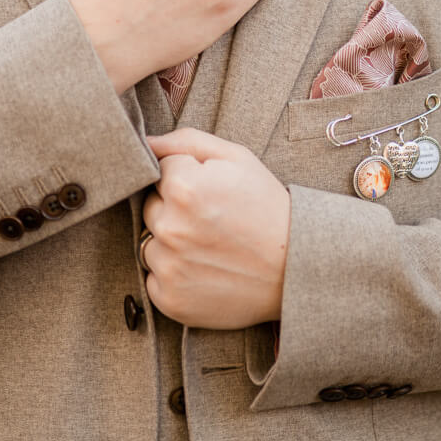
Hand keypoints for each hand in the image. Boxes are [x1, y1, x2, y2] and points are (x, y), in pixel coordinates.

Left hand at [140, 128, 289, 329]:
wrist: (297, 268)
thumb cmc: (266, 207)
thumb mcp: (237, 159)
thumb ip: (185, 142)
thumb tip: (143, 142)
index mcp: (184, 187)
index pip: (160, 171)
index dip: (187, 177)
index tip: (214, 193)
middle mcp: (170, 228)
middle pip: (151, 207)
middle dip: (174, 209)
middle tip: (212, 220)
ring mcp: (168, 267)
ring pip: (150, 243)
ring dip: (171, 243)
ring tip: (210, 247)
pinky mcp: (169, 299)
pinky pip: (154, 278)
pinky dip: (174, 275)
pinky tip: (205, 271)